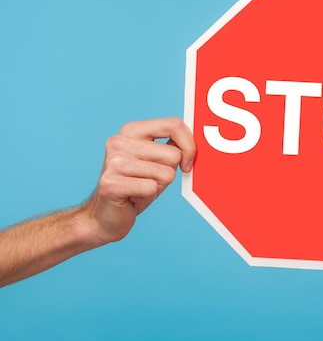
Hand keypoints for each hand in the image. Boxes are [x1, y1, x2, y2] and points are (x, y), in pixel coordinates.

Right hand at [81, 118, 195, 244]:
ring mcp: (113, 162)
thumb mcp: (157, 161)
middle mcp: (119, 142)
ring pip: (166, 173)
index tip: (186, 163)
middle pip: (174, 154)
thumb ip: (173, 146)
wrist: (105, 215)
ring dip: (158, 187)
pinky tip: (133, 198)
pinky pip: (152, 188)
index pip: (174, 125)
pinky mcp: (111, 184)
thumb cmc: (137, 186)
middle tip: (148, 180)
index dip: (189, 146)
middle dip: (169, 173)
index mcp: (131, 130)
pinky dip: (148, 197)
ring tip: (139, 189)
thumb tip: (200, 138)